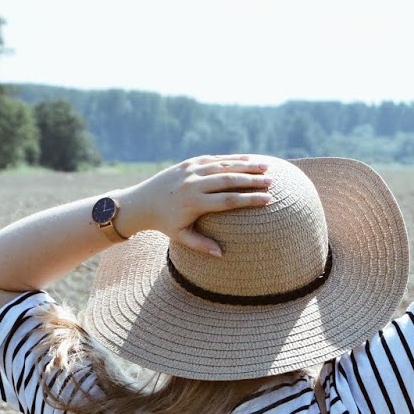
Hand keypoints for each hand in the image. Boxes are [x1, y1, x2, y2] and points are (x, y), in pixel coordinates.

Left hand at [122, 154, 272, 254]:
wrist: (141, 202)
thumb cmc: (164, 223)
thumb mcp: (181, 237)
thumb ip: (201, 245)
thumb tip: (222, 254)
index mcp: (194, 203)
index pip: (228, 200)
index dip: (249, 200)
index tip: (268, 200)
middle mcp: (194, 184)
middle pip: (229, 180)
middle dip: (253, 180)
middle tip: (272, 181)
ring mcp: (191, 171)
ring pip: (223, 166)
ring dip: (246, 165)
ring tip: (266, 166)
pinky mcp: (189, 163)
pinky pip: (214, 159)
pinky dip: (231, 159)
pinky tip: (247, 159)